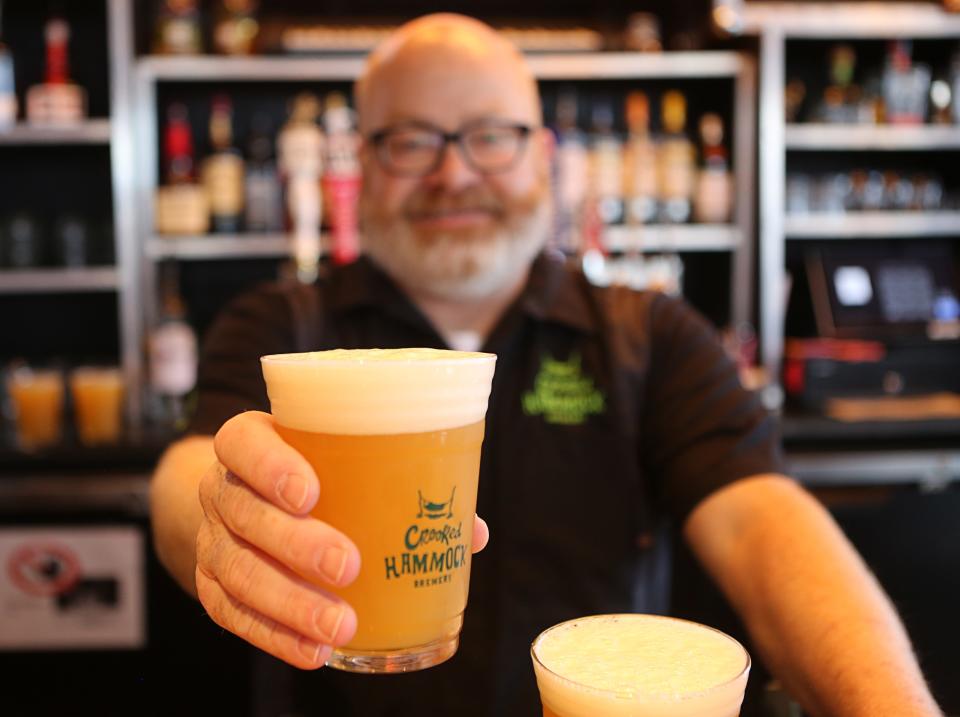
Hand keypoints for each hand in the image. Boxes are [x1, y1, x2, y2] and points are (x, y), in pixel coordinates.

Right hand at [195, 411, 488, 668]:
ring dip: (290, 603)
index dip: (270, 465)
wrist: (246, 500)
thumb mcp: (344, 463)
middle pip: (245, 513)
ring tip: (340, 626)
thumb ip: (402, 487)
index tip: (311, 492)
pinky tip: (314, 652)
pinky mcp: (211, 585)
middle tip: (347, 566)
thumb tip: (472, 532)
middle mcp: (224, 488)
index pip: (242, 443)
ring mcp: (213, 539)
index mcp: (253, 443)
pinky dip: (274, 637)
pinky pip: (233, 615)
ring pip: (238, 571)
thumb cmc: (314, 474)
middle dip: (295, 543)